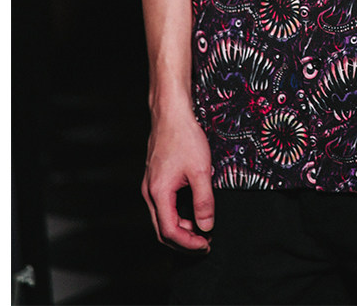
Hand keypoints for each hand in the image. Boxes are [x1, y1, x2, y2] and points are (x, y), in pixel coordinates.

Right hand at [141, 106, 214, 250]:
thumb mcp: (200, 170)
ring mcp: (150, 185)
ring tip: (201, 229)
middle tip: (204, 243)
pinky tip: (191, 212)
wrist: (171, 112)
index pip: (170, 232)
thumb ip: (204, 201)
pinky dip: (176, 216)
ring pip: (161, 219)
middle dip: (183, 241)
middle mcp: (149, 192)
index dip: (189, 243)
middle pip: (162, 230)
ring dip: (180, 229)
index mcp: (159, 193)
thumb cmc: (184, 136)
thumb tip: (206, 226)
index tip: (206, 244)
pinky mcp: (154, 179)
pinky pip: (162, 207)